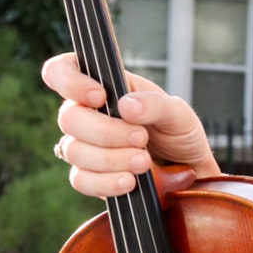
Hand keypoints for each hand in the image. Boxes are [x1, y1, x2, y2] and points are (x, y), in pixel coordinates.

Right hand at [42, 53, 221, 197]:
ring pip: (74, 150)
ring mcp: (86, 144)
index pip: (64, 70)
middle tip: (142, 138)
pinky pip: (80, 179)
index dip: (71, 81)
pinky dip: (106, 182)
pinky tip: (130, 181)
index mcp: (108, 86)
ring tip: (144, 162)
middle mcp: (91, 113)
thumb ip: (155, 105)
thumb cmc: (180, 132)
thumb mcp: (178, 112)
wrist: (188, 169)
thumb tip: (125, 105)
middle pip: (69, 117)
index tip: (100, 97)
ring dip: (111, 159)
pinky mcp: (90, 174)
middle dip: (107, 132)